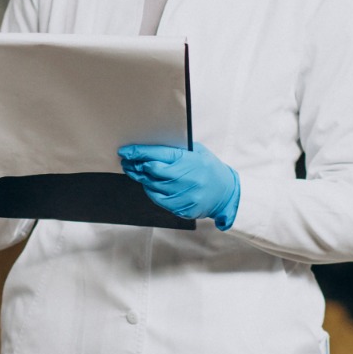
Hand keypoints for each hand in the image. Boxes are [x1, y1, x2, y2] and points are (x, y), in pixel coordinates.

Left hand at [118, 142, 240, 229]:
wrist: (226, 194)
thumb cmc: (210, 169)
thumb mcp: (198, 152)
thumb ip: (178, 149)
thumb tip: (153, 146)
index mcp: (189, 160)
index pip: (158, 155)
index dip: (138, 152)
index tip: (125, 151)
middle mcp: (186, 178)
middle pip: (151, 171)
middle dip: (136, 165)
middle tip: (127, 161)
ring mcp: (183, 194)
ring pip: (152, 186)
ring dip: (141, 178)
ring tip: (134, 171)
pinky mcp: (181, 207)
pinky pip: (158, 199)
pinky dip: (150, 191)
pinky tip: (148, 184)